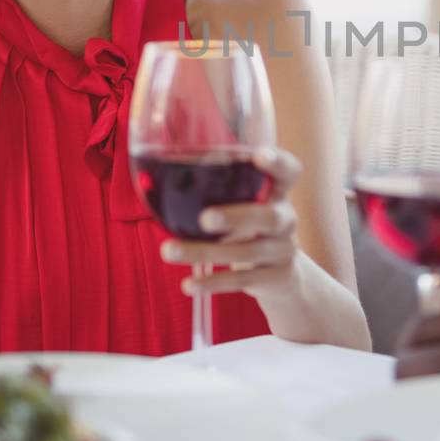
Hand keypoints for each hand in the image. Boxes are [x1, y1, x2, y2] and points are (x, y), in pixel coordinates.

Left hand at [159, 147, 302, 300]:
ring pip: (246, 252)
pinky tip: (188, 285)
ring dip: (204, 252)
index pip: (289, 171)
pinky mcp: (274, 278)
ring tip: (169, 251)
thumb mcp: (244, 205)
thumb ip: (216, 192)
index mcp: (277, 193)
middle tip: (205, 219)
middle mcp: (285, 220)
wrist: (281, 276)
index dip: (277, 162)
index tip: (258, 155)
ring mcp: (282, 251)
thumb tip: (150, 182)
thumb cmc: (249, 228)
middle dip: (237, 217)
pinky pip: (241, 280)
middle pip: (271, 216)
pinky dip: (212, 283)